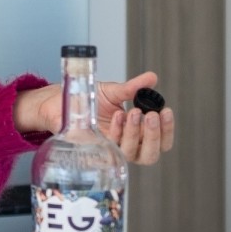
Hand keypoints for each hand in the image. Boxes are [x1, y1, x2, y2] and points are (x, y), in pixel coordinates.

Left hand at [13, 71, 174, 165]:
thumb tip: (152, 78)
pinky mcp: (95, 151)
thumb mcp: (114, 91)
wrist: (63, 102)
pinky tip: (117, 116)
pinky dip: (117, 132)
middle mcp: (126, 145)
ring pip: (133, 154)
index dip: (167, 130)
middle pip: (150, 154)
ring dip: (135, 133)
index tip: (165, 111)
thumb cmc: (89, 100)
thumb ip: (135, 87)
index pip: (161, 140)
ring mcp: (111, 150)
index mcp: (137, 132)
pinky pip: (111, 149)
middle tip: (150, 115)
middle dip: (154, 135)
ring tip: (133, 112)